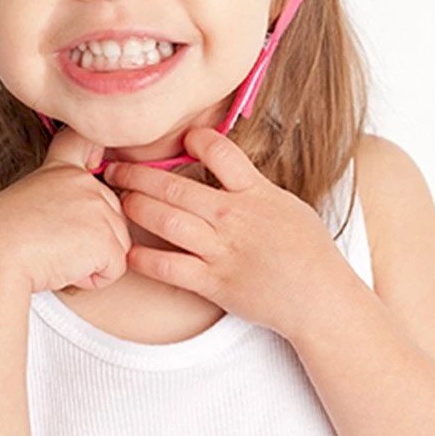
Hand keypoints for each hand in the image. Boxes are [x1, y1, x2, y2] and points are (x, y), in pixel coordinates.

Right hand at [0, 125, 130, 293]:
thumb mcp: (26, 202)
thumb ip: (58, 200)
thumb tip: (82, 223)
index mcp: (61, 170)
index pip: (84, 142)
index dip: (95, 150)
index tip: (95, 158)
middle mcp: (84, 183)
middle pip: (114, 215)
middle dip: (93, 239)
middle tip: (53, 245)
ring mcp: (98, 207)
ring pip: (118, 244)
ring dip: (91, 262)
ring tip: (55, 257)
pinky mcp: (106, 238)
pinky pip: (115, 269)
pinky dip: (93, 280)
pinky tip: (64, 269)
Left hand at [102, 126, 347, 337]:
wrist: (319, 297)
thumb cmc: (306, 250)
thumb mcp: (285, 203)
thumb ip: (251, 185)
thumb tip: (223, 164)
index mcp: (255, 193)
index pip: (220, 152)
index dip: (195, 139)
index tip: (179, 137)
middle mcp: (234, 217)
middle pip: (176, 187)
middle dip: (138, 175)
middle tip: (114, 169)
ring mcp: (222, 251)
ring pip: (167, 221)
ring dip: (136, 207)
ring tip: (117, 200)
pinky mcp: (213, 283)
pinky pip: (169, 268)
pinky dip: (144, 259)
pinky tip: (128, 251)